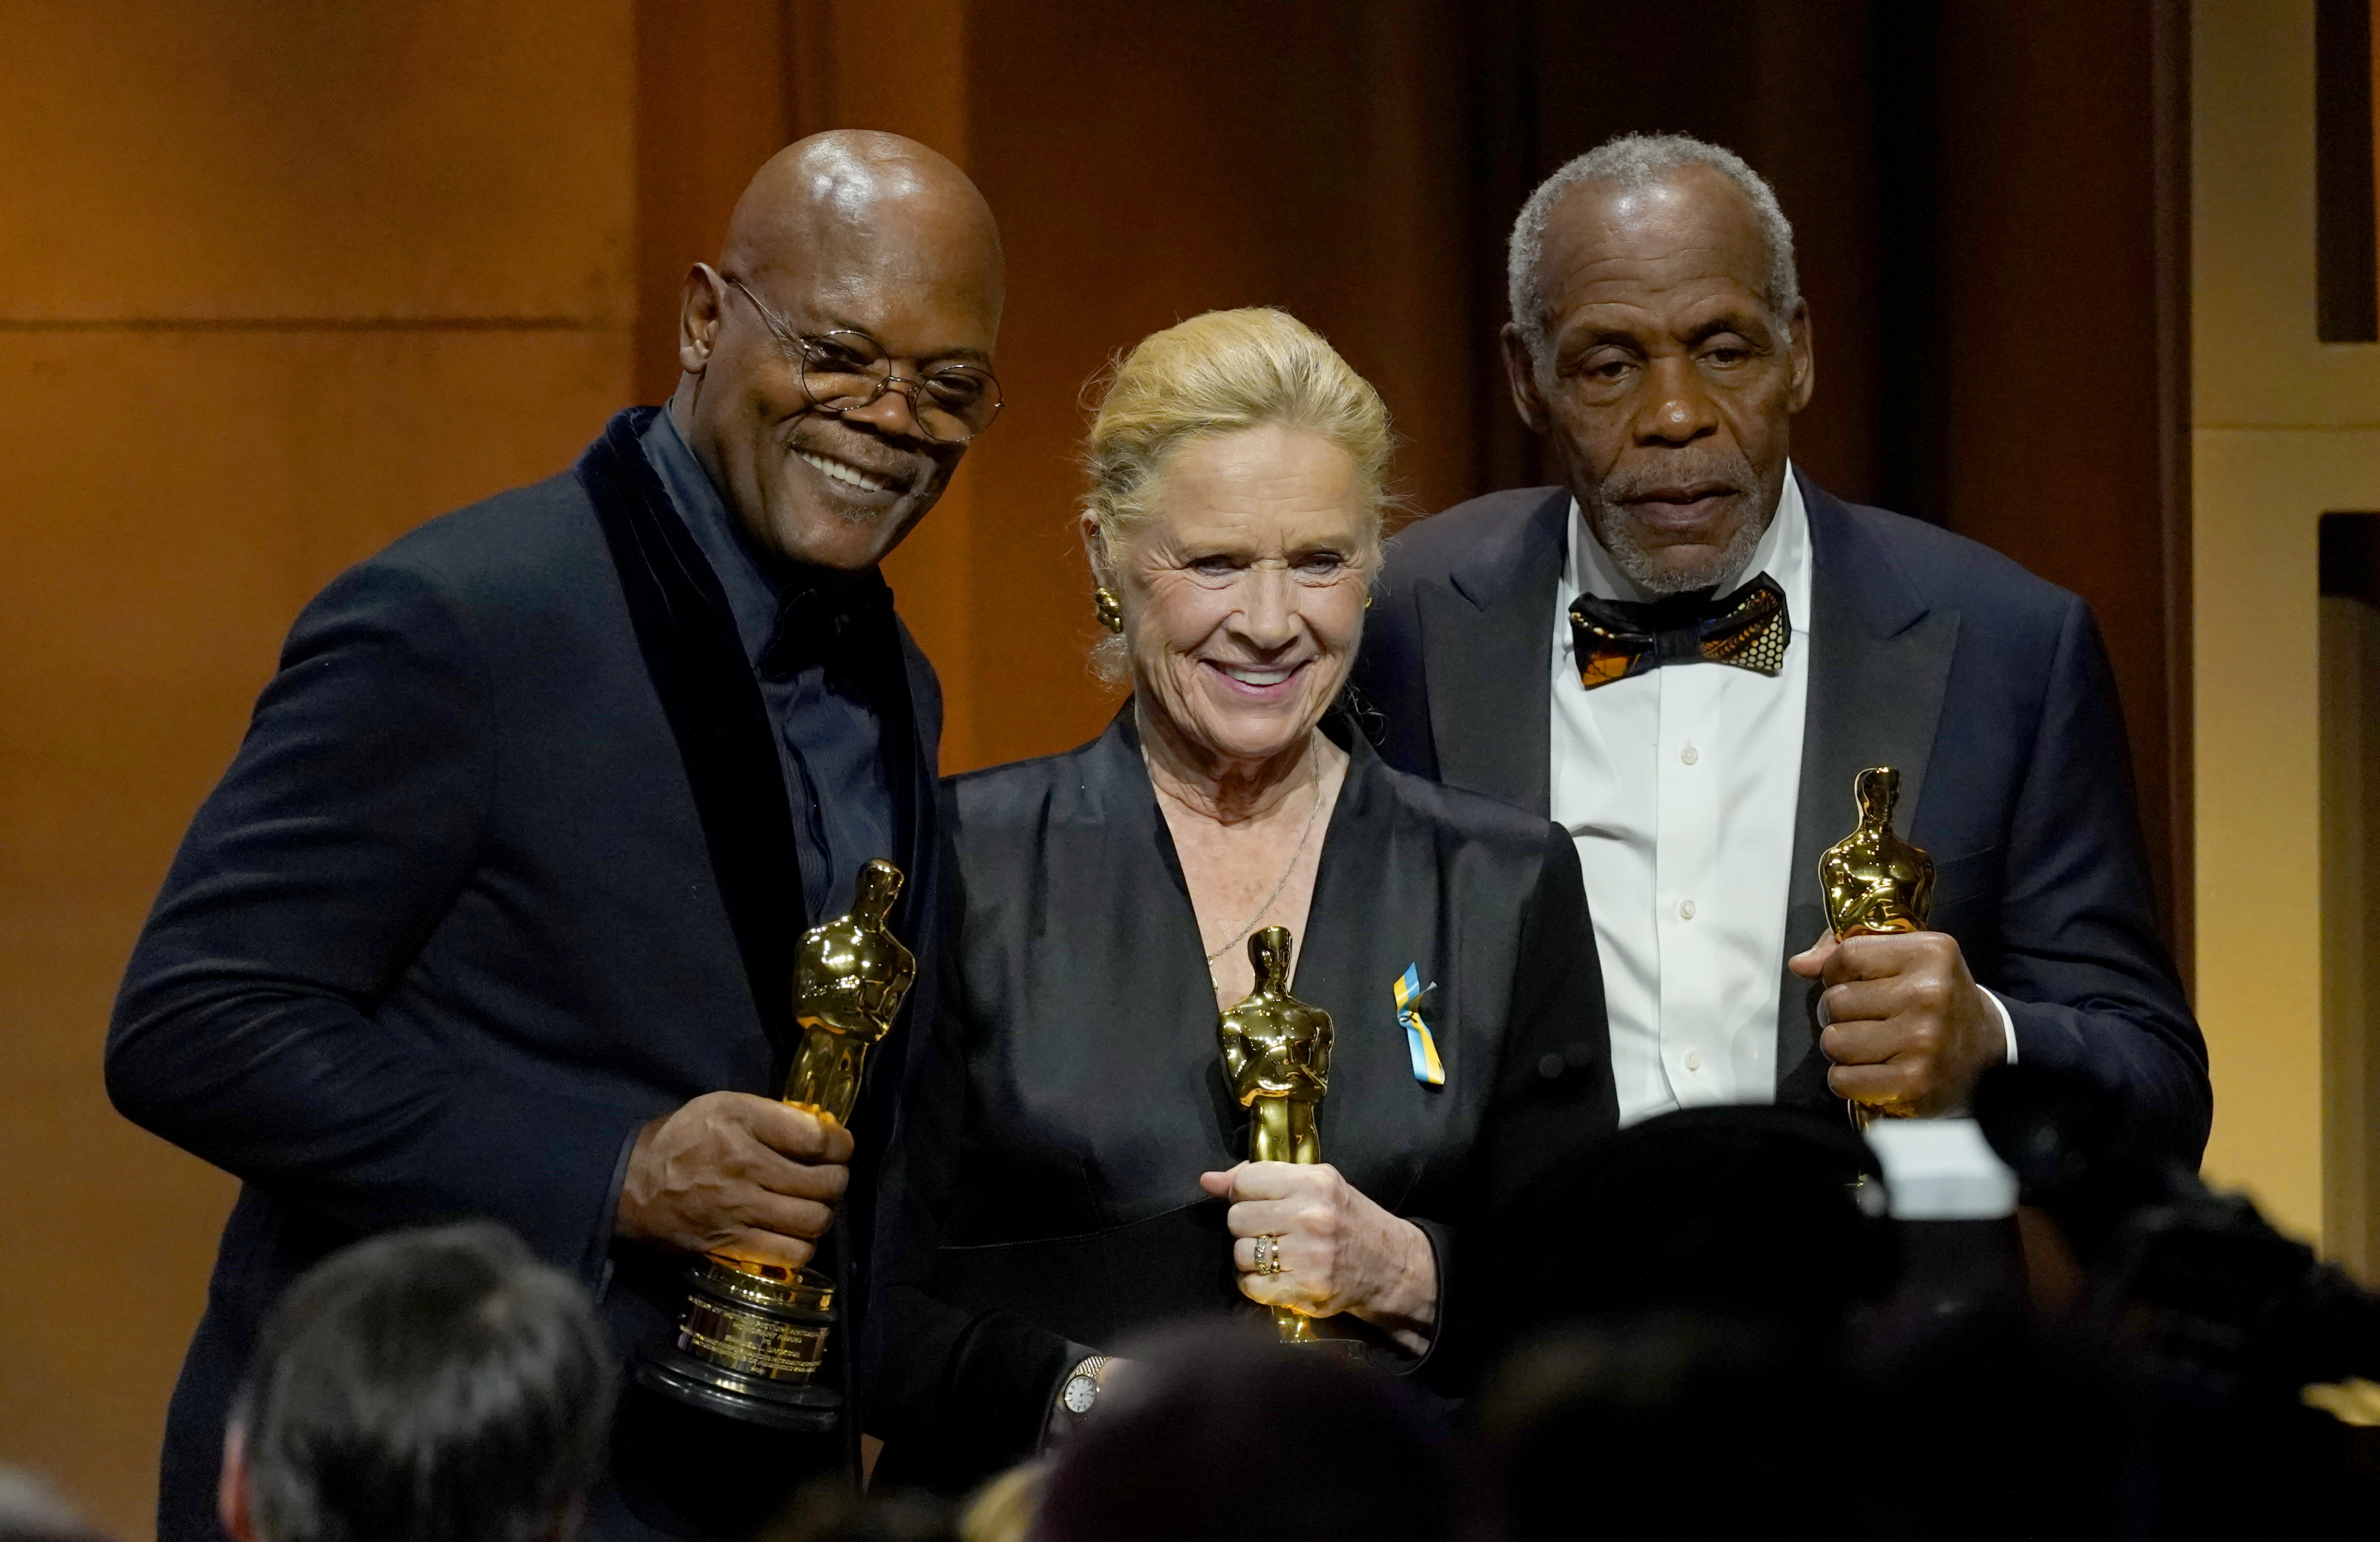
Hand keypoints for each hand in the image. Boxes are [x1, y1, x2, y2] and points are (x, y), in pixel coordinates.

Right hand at [615, 1091, 854, 1268]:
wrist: (631, 1183)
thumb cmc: (682, 1138)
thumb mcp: (724, 1105)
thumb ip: (773, 1115)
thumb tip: (821, 1129)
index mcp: (744, 1125)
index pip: (818, 1138)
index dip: (841, 1144)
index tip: (840, 1146)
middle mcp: (746, 1168)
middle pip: (824, 1183)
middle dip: (837, 1179)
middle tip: (830, 1176)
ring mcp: (740, 1211)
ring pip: (813, 1221)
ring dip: (824, 1214)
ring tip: (815, 1205)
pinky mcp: (731, 1245)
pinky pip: (790, 1254)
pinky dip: (803, 1245)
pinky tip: (796, 1233)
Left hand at [1198, 1161, 1437, 1353]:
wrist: (1390, 1265)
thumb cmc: (1347, 1220)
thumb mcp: (1315, 1185)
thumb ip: (1261, 1177)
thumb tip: (1207, 1180)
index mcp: (1314, 1181)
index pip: (1245, 1181)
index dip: (1243, 1193)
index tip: (1258, 1201)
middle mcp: (1311, 1216)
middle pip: (1237, 1218)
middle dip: (1246, 1226)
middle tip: (1269, 1230)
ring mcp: (1309, 1255)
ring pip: (1240, 1253)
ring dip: (1250, 1257)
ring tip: (1274, 1254)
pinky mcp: (1306, 1289)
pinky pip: (1251, 1286)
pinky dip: (1256, 1284)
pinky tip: (1275, 1276)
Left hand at [1788, 929, 2005, 1117]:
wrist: (1990, 1054)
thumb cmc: (1939, 1003)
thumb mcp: (1910, 962)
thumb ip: (1852, 953)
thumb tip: (1799, 964)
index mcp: (1929, 953)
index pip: (1846, 956)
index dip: (1835, 972)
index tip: (1851, 983)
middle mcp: (1928, 994)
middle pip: (1834, 1000)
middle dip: (1838, 1013)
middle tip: (1866, 1020)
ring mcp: (1922, 1040)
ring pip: (1833, 1040)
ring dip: (1841, 1047)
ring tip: (1869, 1046)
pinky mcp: (1913, 1082)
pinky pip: (1842, 1079)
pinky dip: (1846, 1079)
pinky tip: (1872, 1072)